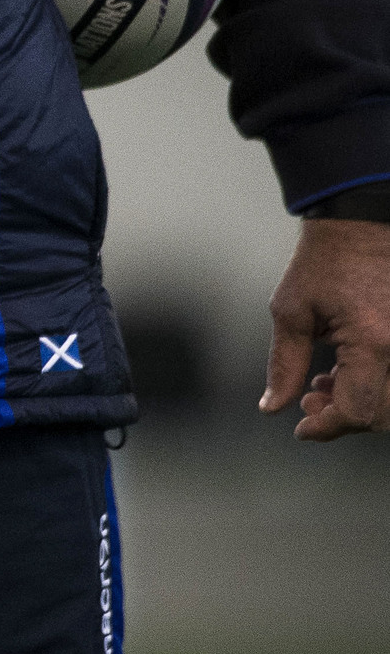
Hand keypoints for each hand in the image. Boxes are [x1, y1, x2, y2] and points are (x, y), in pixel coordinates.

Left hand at [260, 218, 389, 439]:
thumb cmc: (324, 261)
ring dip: (357, 403)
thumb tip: (273, 406)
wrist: (360, 224)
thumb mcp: (291, 310)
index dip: (327, 427)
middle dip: (341, 417)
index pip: (358, 411)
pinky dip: (372, 386)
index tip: (301, 429)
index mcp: (373, 343)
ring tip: (320, 384)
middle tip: (307, 402)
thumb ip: (284, 364)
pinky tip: (340, 372)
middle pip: (380, 414)